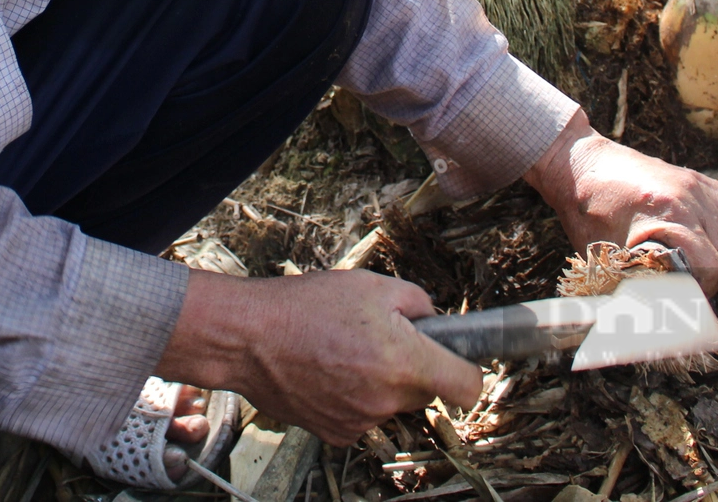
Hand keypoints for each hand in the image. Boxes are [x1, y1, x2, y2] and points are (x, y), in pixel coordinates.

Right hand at [155, 268, 481, 445]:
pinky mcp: (337, 433)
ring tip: (344, 350)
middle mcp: (387, 399)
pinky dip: (354, 397)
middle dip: (414, 367)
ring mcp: (361, 421)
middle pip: (426, 392)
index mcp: (405, 361)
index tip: (461, 360)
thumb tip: (434, 320)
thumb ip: (418, 302)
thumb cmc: (306, 306)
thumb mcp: (373, 285)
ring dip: (380, 382)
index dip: (470, 370)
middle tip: (382, 339)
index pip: (468, 387)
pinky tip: (329, 371)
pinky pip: (363, 416)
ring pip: (391, 402)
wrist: (248, 338)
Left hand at [523, 110, 717, 292]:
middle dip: (712, 281)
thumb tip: (651, 325)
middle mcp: (688, 196)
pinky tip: (717, 241)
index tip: (685, 304)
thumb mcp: (606, 255)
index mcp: (665, 214)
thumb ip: (634, 286)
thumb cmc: (586, 212)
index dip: (699, 292)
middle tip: (690, 290)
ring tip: (704, 266)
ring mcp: (697, 184)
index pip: (709, 265)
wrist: (579, 165)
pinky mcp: (699, 178)